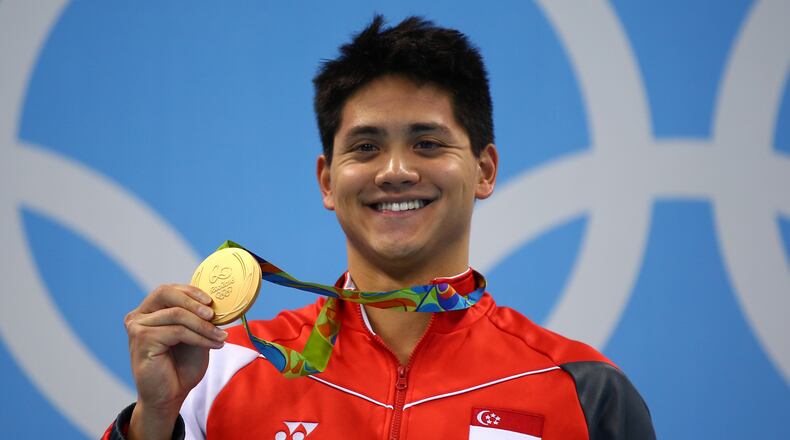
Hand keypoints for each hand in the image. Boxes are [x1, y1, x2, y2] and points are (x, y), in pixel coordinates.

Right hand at [124, 284, 226, 439]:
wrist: (169, 396)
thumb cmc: (180, 366)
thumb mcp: (194, 335)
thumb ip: (197, 317)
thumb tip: (214, 301)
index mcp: (148, 312)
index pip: (168, 290)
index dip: (191, 291)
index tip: (212, 301)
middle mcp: (138, 316)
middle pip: (166, 293)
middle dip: (194, 301)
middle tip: (213, 314)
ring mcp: (137, 327)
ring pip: (177, 314)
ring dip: (204, 325)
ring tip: (221, 336)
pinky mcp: (142, 340)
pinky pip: (178, 331)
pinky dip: (199, 337)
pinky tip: (214, 345)